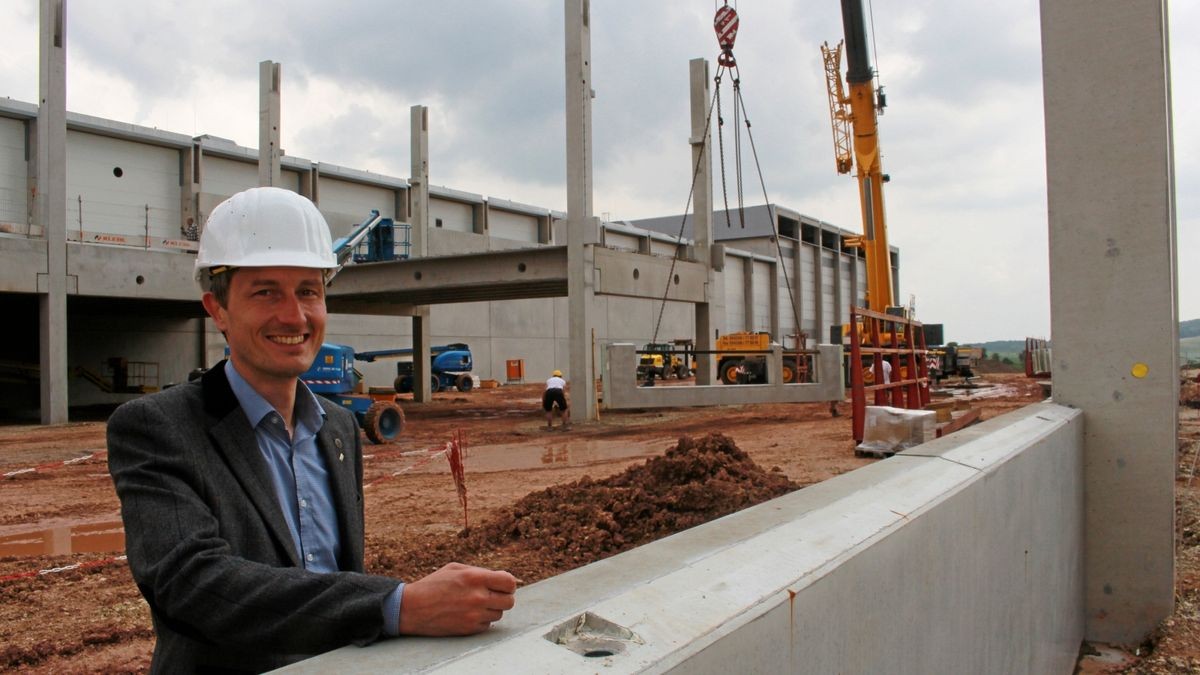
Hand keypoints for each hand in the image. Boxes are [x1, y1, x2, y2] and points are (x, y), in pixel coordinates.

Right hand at [398, 562, 517, 635]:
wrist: (412, 608)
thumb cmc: (434, 585)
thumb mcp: (456, 569)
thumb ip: (480, 572)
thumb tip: (502, 579)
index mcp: (475, 578)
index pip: (509, 582)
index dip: (508, 584)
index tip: (502, 585)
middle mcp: (477, 597)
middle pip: (509, 601)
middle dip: (503, 597)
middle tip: (493, 595)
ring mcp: (474, 615)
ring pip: (499, 614)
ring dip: (491, 609)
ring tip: (475, 604)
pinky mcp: (469, 629)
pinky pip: (487, 625)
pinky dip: (481, 620)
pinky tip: (468, 613)